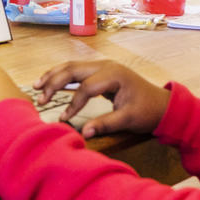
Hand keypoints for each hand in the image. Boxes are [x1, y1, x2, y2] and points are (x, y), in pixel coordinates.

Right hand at [33, 60, 170, 138]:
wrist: (162, 104)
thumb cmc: (148, 111)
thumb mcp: (129, 119)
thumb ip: (106, 124)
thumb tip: (85, 133)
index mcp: (114, 75)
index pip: (86, 87)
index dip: (73, 104)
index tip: (64, 120)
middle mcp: (106, 65)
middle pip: (73, 69)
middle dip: (54, 82)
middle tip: (40, 98)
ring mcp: (102, 65)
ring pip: (72, 66)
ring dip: (53, 76)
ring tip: (37, 86)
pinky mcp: (100, 70)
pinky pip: (77, 70)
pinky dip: (62, 75)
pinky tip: (49, 81)